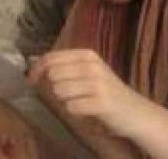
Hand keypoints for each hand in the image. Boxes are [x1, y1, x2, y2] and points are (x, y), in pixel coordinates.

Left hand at [29, 50, 149, 139]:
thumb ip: (60, 65)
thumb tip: (31, 59)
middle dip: (53, 87)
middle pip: (53, 74)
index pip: (51, 57)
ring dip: (64, 99)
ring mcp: (98, 84)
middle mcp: (92, 66)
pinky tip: (86, 110)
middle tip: (67, 94)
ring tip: (80, 101)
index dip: (36, 69)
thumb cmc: (107, 91)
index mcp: (87, 55)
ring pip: (59, 90)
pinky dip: (74, 110)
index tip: (31, 80)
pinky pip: (71, 106)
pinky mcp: (102, 103)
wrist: (136, 112)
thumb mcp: (85, 72)